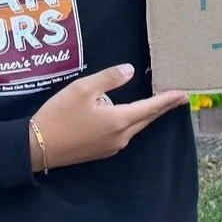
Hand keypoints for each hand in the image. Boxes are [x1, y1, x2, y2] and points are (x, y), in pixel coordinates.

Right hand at [28, 63, 191, 171]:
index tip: (184, 94)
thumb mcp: (82, 89)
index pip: (151, 107)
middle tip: (177, 97)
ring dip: (145, 114)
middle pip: (146, 119)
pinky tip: (125, 114)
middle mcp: (121, 137)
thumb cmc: (58, 115)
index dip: (168, 100)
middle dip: (162, 107)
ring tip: (155, 102)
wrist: (37, 148)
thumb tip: (130, 70)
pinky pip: (123, 133)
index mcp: (119, 120)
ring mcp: (111, 147)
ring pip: (135, 126)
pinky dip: (130, 122)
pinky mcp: (101, 151)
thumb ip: (109, 78)